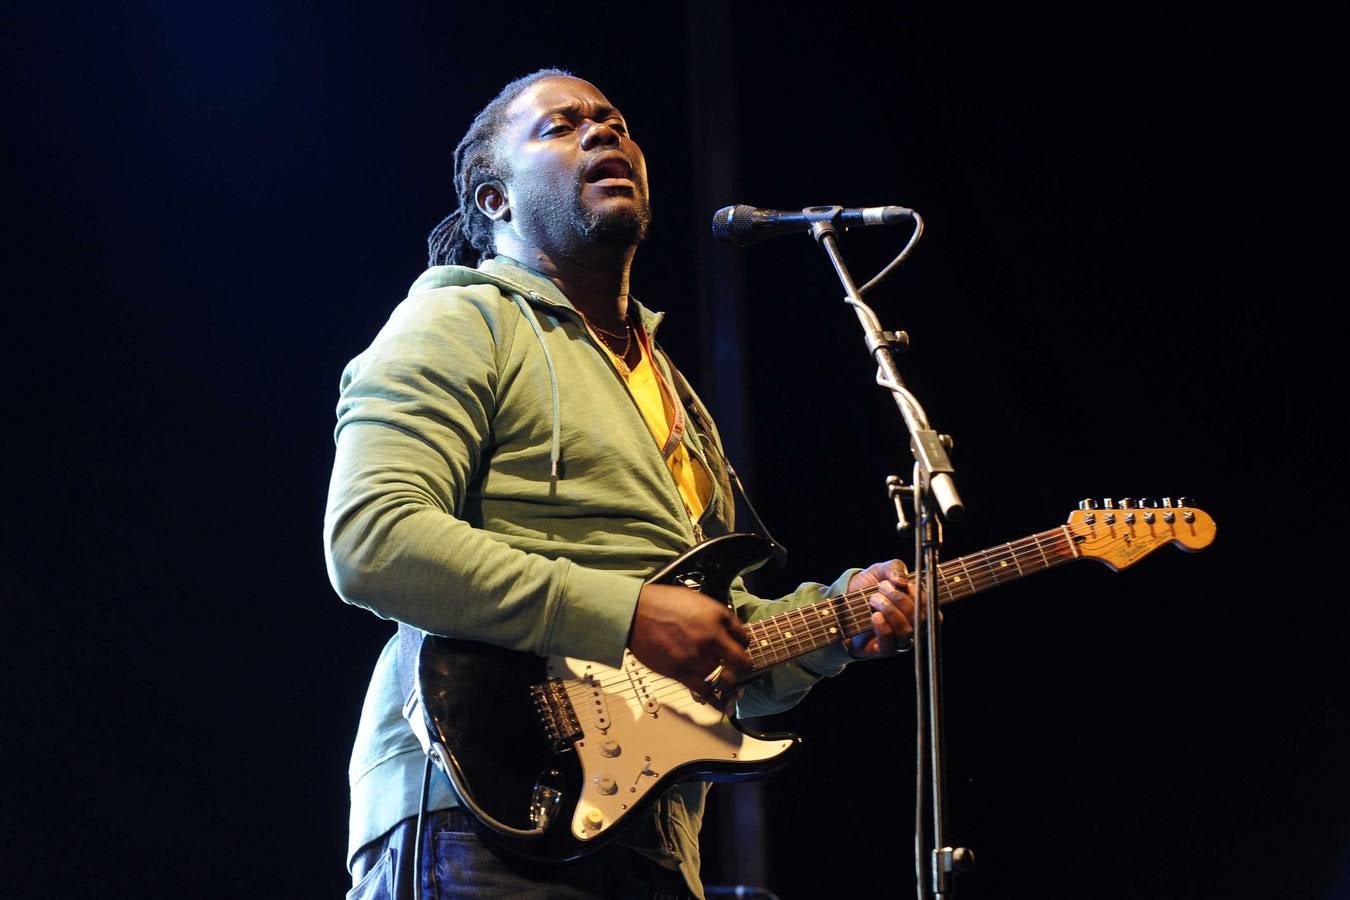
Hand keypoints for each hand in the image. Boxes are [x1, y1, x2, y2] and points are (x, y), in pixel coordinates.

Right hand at [629, 583, 750, 709]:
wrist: (635, 614)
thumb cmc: (661, 603)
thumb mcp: (697, 599)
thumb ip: (716, 616)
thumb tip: (729, 630)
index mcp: (717, 618)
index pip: (744, 638)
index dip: (745, 645)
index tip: (742, 649)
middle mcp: (711, 640)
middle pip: (741, 663)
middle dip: (744, 669)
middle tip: (742, 672)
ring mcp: (696, 658)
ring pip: (726, 681)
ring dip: (731, 686)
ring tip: (734, 691)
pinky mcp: (681, 674)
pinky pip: (706, 693)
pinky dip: (717, 702)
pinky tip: (723, 707)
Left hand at [846, 559, 915, 658]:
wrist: (845, 603)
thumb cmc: (869, 586)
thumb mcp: (882, 570)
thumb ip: (895, 568)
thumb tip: (901, 581)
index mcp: (920, 607)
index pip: (930, 605)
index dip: (916, 593)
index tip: (897, 582)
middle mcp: (915, 626)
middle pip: (920, 618)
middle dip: (900, 599)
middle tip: (881, 587)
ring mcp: (901, 640)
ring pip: (906, 631)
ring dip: (890, 611)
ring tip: (873, 599)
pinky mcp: (884, 650)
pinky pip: (890, 645)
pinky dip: (883, 629)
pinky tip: (875, 616)